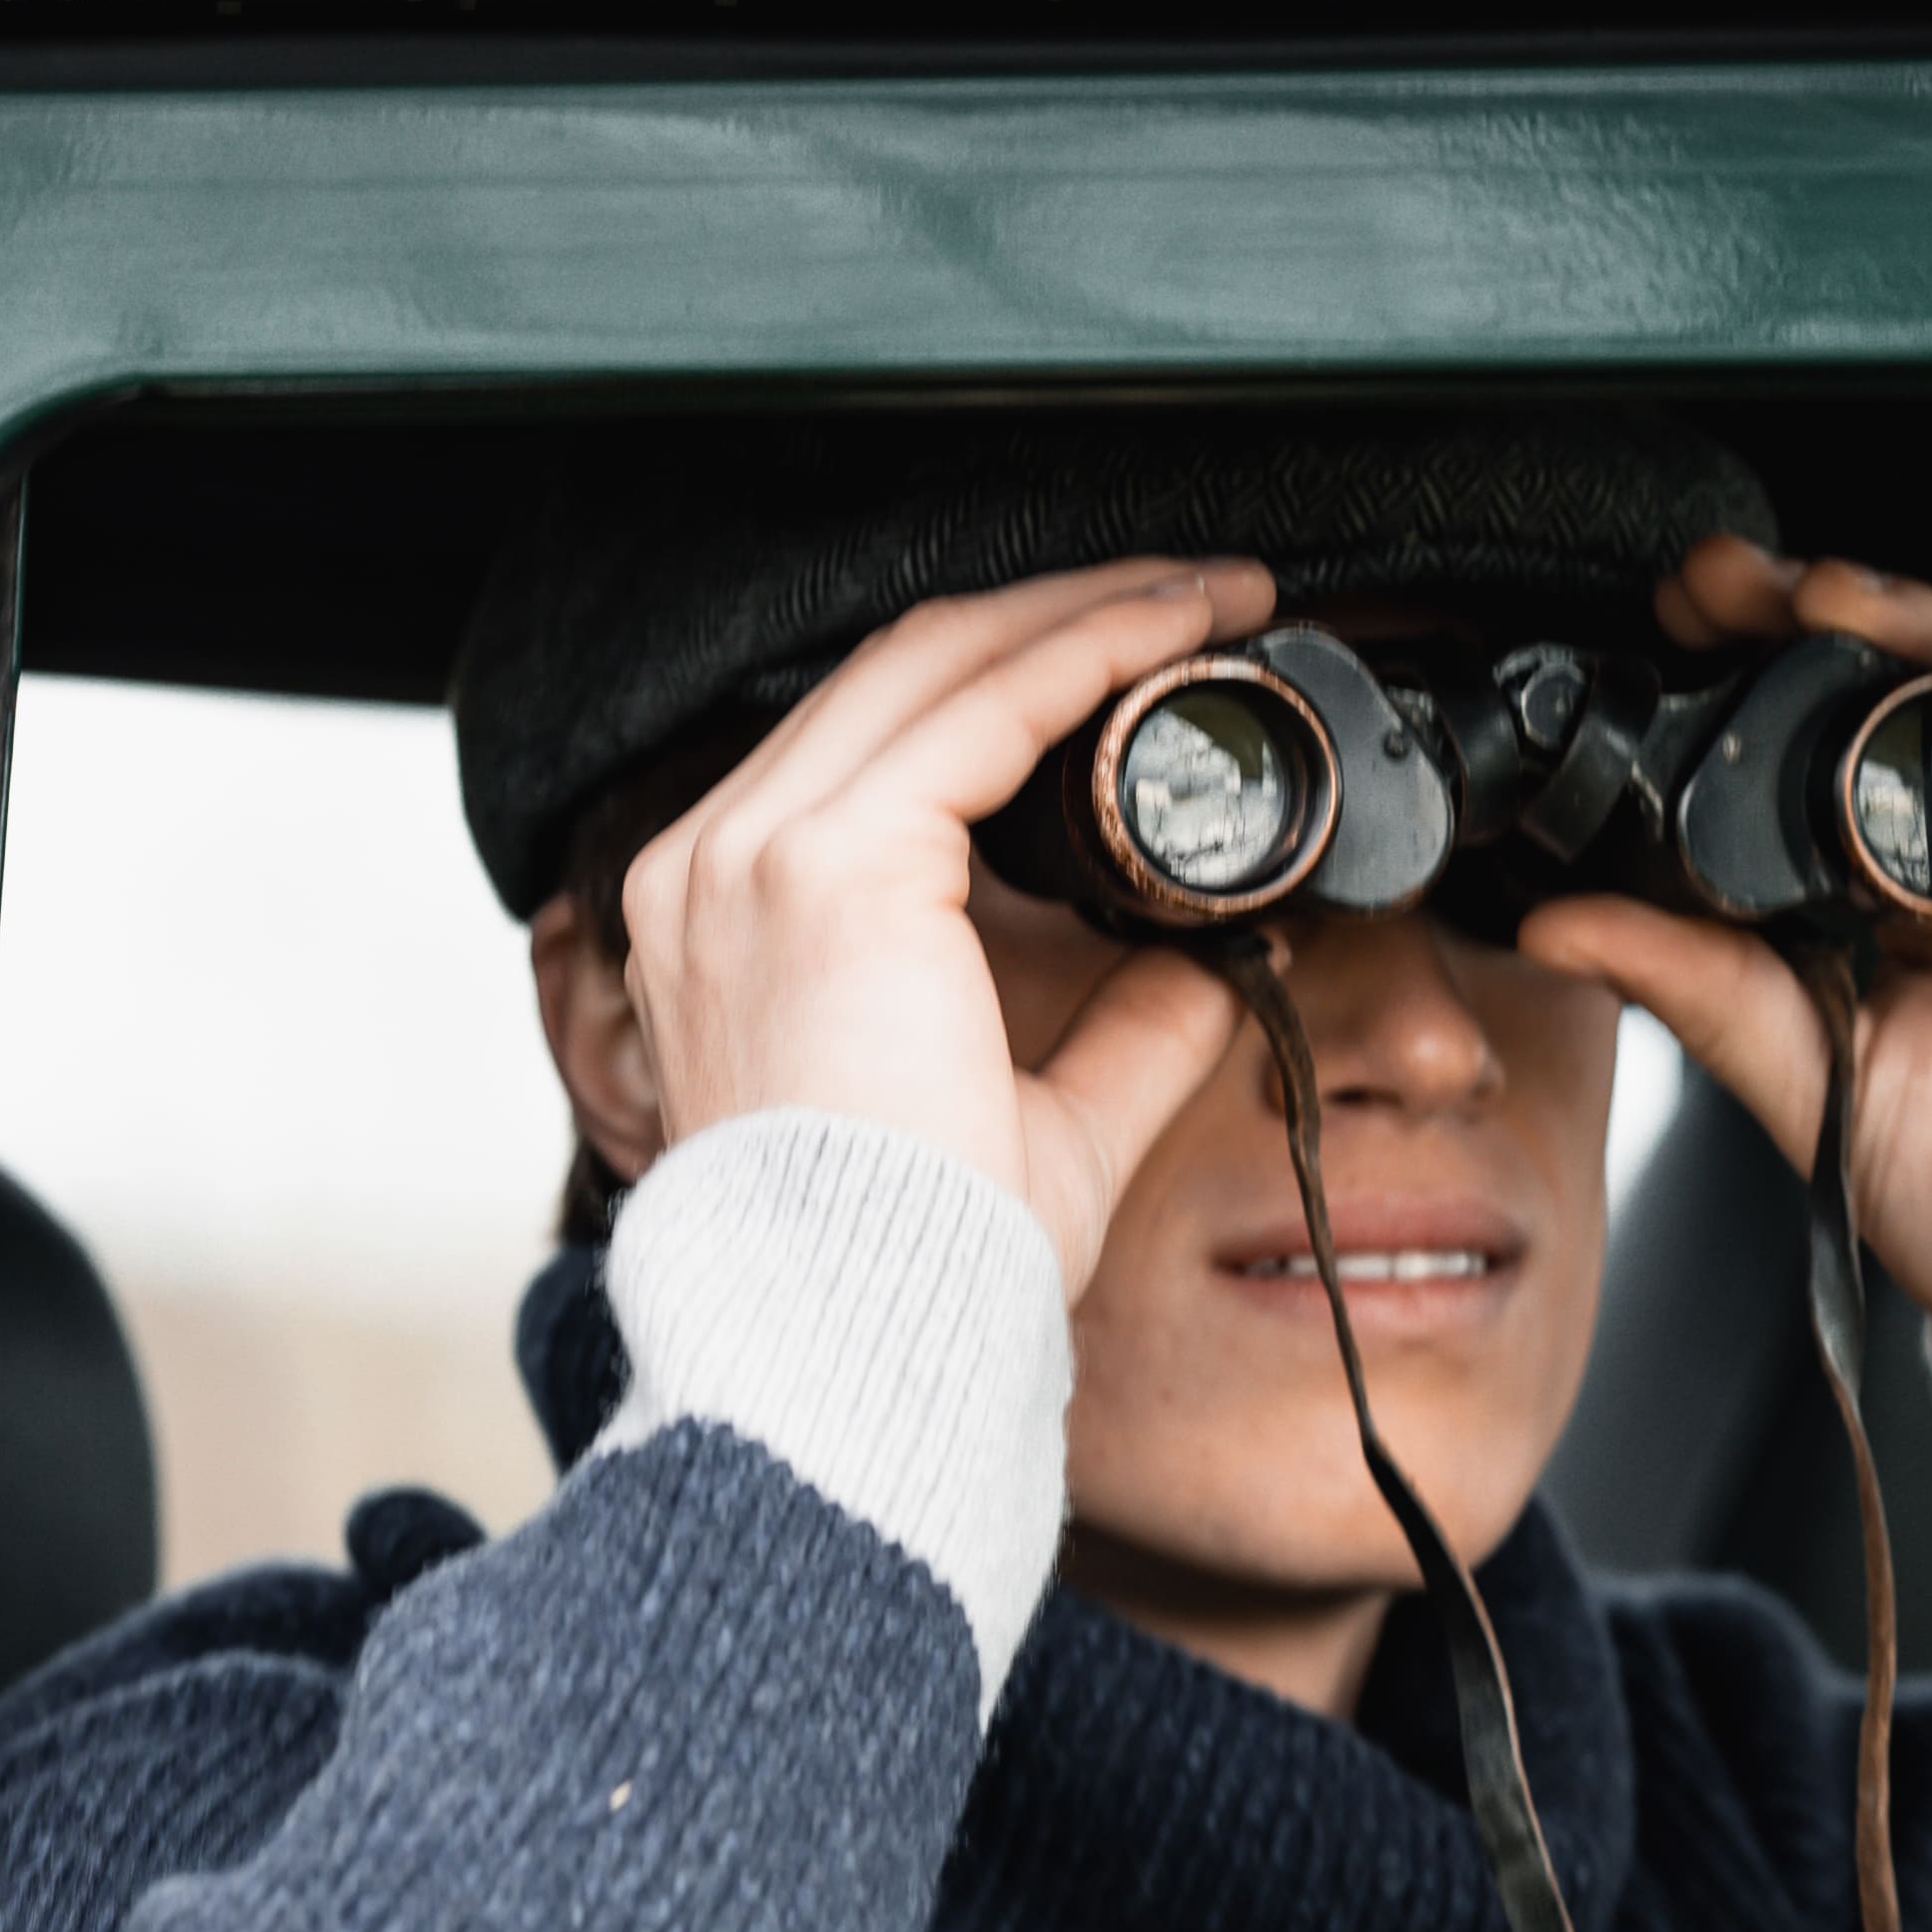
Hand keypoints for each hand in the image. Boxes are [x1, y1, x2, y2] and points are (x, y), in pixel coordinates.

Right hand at [610, 557, 1277, 1297]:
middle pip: (901, 667)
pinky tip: (1173, 634)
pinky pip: (981, 709)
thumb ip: (1123, 1033)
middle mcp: (717, 865)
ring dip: (1084, 610)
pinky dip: (1087, 653)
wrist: (862, 1336)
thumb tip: (1215, 964)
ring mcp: (755, 856)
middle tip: (1197, 596)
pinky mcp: (825, 868)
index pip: (880, 737)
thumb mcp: (1045, 1125)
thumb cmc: (923, 1263)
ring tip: (1203, 595)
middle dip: (1059, 610)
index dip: (1016, 671)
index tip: (1144, 654)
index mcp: (738, 916)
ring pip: (937, 659)